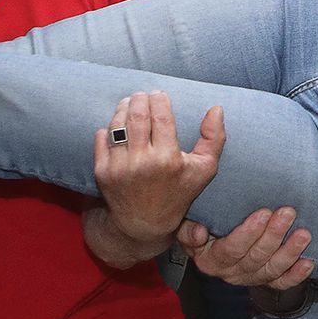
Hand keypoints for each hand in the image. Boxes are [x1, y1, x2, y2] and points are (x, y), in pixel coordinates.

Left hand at [94, 92, 224, 245]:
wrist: (143, 223)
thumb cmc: (177, 192)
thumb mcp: (204, 169)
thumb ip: (214, 138)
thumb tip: (216, 109)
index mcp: (168, 159)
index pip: (161, 116)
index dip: (159, 99)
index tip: (160, 95)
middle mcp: (142, 163)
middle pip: (137, 115)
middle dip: (140, 98)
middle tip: (143, 95)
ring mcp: (119, 168)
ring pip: (117, 124)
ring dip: (123, 108)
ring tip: (130, 104)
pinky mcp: (102, 172)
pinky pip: (101, 137)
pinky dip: (108, 128)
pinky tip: (118, 127)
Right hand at [181, 207, 315, 289]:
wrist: (207, 242)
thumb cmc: (200, 227)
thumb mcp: (186, 226)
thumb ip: (188, 231)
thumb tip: (199, 233)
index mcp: (211, 260)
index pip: (231, 249)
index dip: (248, 233)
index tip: (264, 213)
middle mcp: (230, 273)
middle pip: (255, 258)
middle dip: (273, 235)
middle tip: (287, 213)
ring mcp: (250, 278)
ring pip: (271, 270)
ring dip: (289, 252)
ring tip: (303, 234)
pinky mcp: (265, 280)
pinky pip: (281, 283)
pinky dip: (296, 275)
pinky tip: (308, 263)